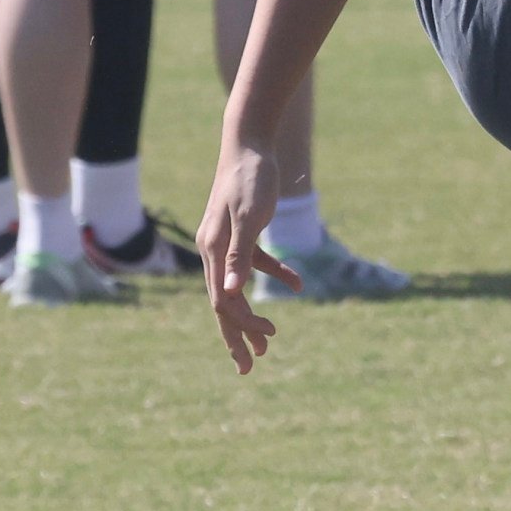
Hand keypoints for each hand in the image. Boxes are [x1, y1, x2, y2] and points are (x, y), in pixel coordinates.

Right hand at [193, 133, 293, 374]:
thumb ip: (240, 255)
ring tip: (268, 341)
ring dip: (251, 314)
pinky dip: (275, 274)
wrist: (250, 142)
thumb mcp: (249, 216)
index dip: (241, 328)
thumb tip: (229, 294)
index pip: (223, 303)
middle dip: (236, 337)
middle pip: (223, 303)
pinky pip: (255, 262)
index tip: (265, 346)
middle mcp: (213, 250)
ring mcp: (226, 241)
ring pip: (236, 287)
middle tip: (249, 368)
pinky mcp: (243, 230)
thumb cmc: (252, 177)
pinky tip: (298, 284)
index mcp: (212, 252)